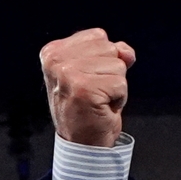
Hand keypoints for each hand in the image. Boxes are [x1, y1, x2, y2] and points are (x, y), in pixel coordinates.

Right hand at [40, 28, 135, 146]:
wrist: (83, 143)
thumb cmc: (89, 107)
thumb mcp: (97, 71)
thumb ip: (113, 53)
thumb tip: (127, 52)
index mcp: (53, 51)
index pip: (98, 36)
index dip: (103, 59)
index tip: (89, 80)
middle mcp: (56, 60)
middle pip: (110, 48)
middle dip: (111, 72)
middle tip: (95, 92)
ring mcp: (68, 74)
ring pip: (118, 66)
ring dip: (115, 86)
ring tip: (99, 100)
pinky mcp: (84, 89)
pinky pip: (121, 83)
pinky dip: (119, 98)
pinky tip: (103, 107)